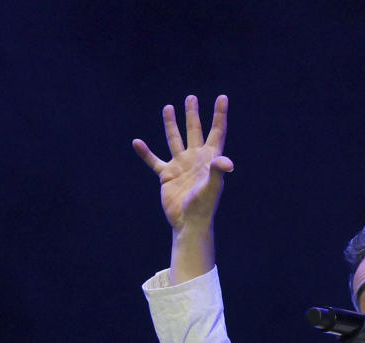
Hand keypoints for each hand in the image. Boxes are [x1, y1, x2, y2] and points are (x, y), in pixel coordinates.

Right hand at [132, 95, 233, 233]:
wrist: (189, 222)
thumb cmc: (204, 206)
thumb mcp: (212, 187)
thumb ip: (217, 171)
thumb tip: (227, 162)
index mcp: (210, 158)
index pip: (216, 132)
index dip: (219, 115)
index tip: (222, 98)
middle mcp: (195, 158)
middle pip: (194, 131)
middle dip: (192, 114)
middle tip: (191, 98)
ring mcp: (180, 165)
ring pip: (175, 140)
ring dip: (171, 125)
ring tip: (168, 107)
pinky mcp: (167, 175)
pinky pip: (154, 161)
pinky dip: (146, 152)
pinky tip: (137, 142)